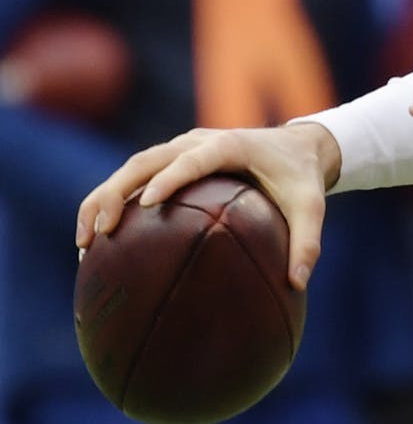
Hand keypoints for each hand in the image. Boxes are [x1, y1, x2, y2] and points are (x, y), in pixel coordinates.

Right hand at [75, 121, 340, 290]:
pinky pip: (138, 177)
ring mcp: (182, 148)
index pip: (194, 159)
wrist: (298, 146)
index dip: (170, 178)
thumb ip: (307, 242)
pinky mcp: (174, 159)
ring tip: (86, 243)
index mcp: (229, 145)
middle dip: (117, 192)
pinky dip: (114, 201)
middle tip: (100, 233)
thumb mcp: (312, 207)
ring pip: (133, 167)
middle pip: (147, 160)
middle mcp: (199, 141)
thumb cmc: (302, 178)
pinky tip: (100, 243)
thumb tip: (297, 285)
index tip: (149, 204)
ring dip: (104, 198)